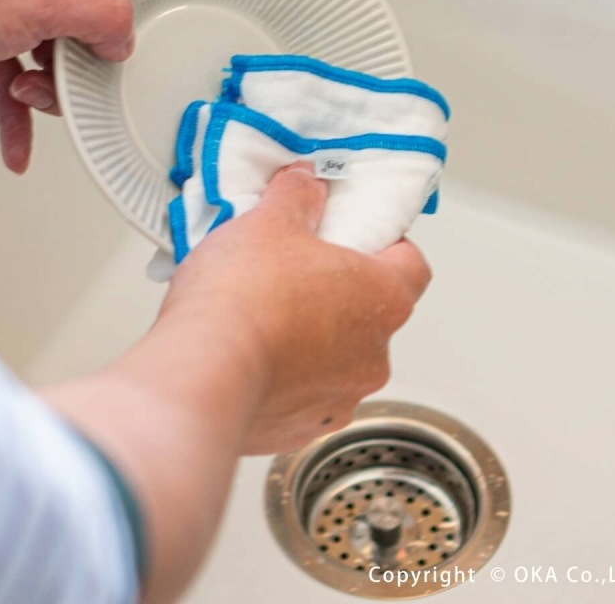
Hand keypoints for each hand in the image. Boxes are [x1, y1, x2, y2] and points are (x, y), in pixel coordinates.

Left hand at [0, 0, 149, 171]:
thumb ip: (101, 15)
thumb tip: (127, 37)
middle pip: (105, 0)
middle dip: (105, 46)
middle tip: (105, 65)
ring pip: (64, 45)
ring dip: (56, 85)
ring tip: (35, 94)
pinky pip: (20, 74)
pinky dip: (20, 111)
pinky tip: (20, 146)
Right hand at [160, 163, 432, 453]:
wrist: (201, 373)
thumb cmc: (244, 300)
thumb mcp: (271, 220)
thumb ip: (297, 196)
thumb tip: (304, 184)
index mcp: (382, 298)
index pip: (413, 266)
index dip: (389, 246)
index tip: (360, 236)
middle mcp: (372, 355)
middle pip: (372, 313)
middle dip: (339, 293)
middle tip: (298, 271)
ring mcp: (339, 398)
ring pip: (337, 360)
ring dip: (311, 341)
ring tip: (264, 316)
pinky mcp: (299, 430)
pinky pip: (302, 397)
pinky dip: (283, 380)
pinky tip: (247, 356)